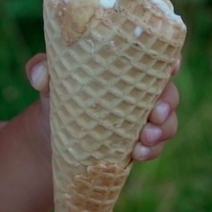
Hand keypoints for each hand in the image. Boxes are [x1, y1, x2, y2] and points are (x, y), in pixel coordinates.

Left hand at [25, 53, 181, 162]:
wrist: (52, 131)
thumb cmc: (57, 92)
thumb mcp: (47, 78)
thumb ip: (40, 68)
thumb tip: (40, 76)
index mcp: (126, 65)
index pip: (157, 56)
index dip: (170, 59)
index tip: (171, 66)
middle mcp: (141, 89)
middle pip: (168, 91)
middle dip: (168, 102)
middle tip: (156, 113)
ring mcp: (143, 117)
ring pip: (168, 121)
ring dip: (163, 130)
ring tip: (144, 138)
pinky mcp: (139, 141)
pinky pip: (156, 145)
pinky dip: (151, 150)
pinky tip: (137, 154)